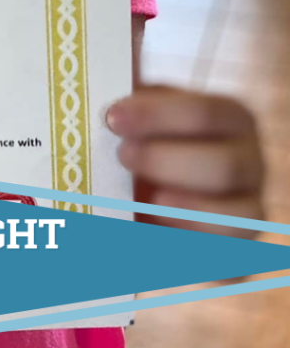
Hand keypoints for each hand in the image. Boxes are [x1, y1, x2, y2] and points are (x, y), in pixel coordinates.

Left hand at [106, 85, 264, 237]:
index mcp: (230, 117)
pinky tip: (160, 227)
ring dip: (189, 208)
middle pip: (223, 165)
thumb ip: (135, 108)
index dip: (157, 116)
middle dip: (166, 161)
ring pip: (237, 215)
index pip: (204, 113)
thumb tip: (111, 107)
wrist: (159, 183)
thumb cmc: (151, 136)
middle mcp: (249, 160)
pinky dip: (196, 242)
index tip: (113, 118)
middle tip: (123, 155)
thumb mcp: (147, 114)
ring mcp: (250, 205)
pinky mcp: (238, 244)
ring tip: (148, 198)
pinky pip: (230, 254)